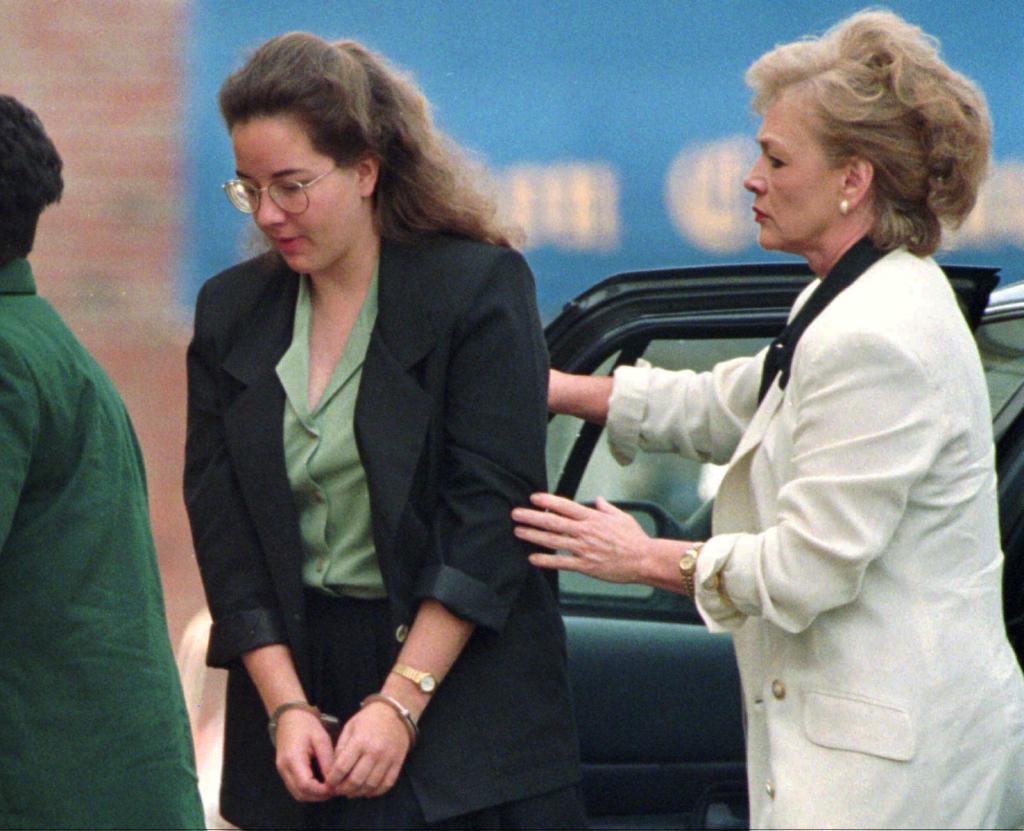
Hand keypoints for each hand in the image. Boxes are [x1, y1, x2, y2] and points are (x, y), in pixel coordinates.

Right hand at [273, 707, 334, 801]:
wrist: (289, 716)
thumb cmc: (306, 724)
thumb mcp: (320, 738)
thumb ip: (327, 760)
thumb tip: (334, 779)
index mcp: (293, 759)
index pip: (306, 785)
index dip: (321, 791)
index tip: (336, 787)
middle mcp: (284, 768)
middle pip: (300, 793)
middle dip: (319, 796)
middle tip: (335, 789)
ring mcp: (282, 771)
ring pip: (297, 793)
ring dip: (313, 795)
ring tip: (329, 788)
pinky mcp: (284, 771)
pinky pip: (295, 787)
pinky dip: (307, 790)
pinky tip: (320, 784)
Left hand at [326, 699, 411, 798]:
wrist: (394, 711)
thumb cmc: (369, 718)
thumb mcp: (350, 727)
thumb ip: (341, 748)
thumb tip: (333, 769)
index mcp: (360, 741)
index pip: (342, 768)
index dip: (332, 780)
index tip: (328, 783)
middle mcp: (374, 752)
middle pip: (356, 780)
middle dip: (343, 789)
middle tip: (338, 790)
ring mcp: (388, 758)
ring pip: (371, 785)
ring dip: (358, 793)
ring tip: (351, 791)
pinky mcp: (398, 762)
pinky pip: (387, 784)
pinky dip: (376, 791)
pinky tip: (367, 790)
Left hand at [512, 493, 650, 583]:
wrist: (643, 559)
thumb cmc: (634, 539)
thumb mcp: (621, 517)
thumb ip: (606, 508)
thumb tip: (598, 500)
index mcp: (592, 518)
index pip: (565, 506)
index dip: (547, 501)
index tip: (533, 498)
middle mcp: (585, 531)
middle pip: (553, 522)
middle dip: (532, 517)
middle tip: (516, 514)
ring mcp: (583, 549)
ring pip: (553, 541)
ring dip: (533, 536)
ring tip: (518, 532)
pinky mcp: (585, 565)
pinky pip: (561, 562)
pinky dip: (545, 560)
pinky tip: (532, 558)